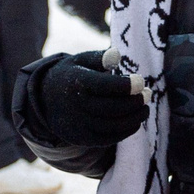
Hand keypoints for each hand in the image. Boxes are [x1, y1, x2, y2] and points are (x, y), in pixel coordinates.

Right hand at [29, 50, 147, 147]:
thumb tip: (117, 54)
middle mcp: (77, 106)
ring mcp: (80, 124)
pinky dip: (127, 130)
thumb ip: (99, 58)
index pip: (104, 86)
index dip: (126, 85)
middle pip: (112, 108)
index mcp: (76, 82)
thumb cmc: (71, 76)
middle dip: (134, 102)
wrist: (46, 101)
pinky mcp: (84, 138)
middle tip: (148, 94)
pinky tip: (136, 120)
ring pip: (113, 125)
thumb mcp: (80, 61)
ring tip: (145, 108)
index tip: (141, 81)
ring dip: (135, 117)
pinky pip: (110, 138)